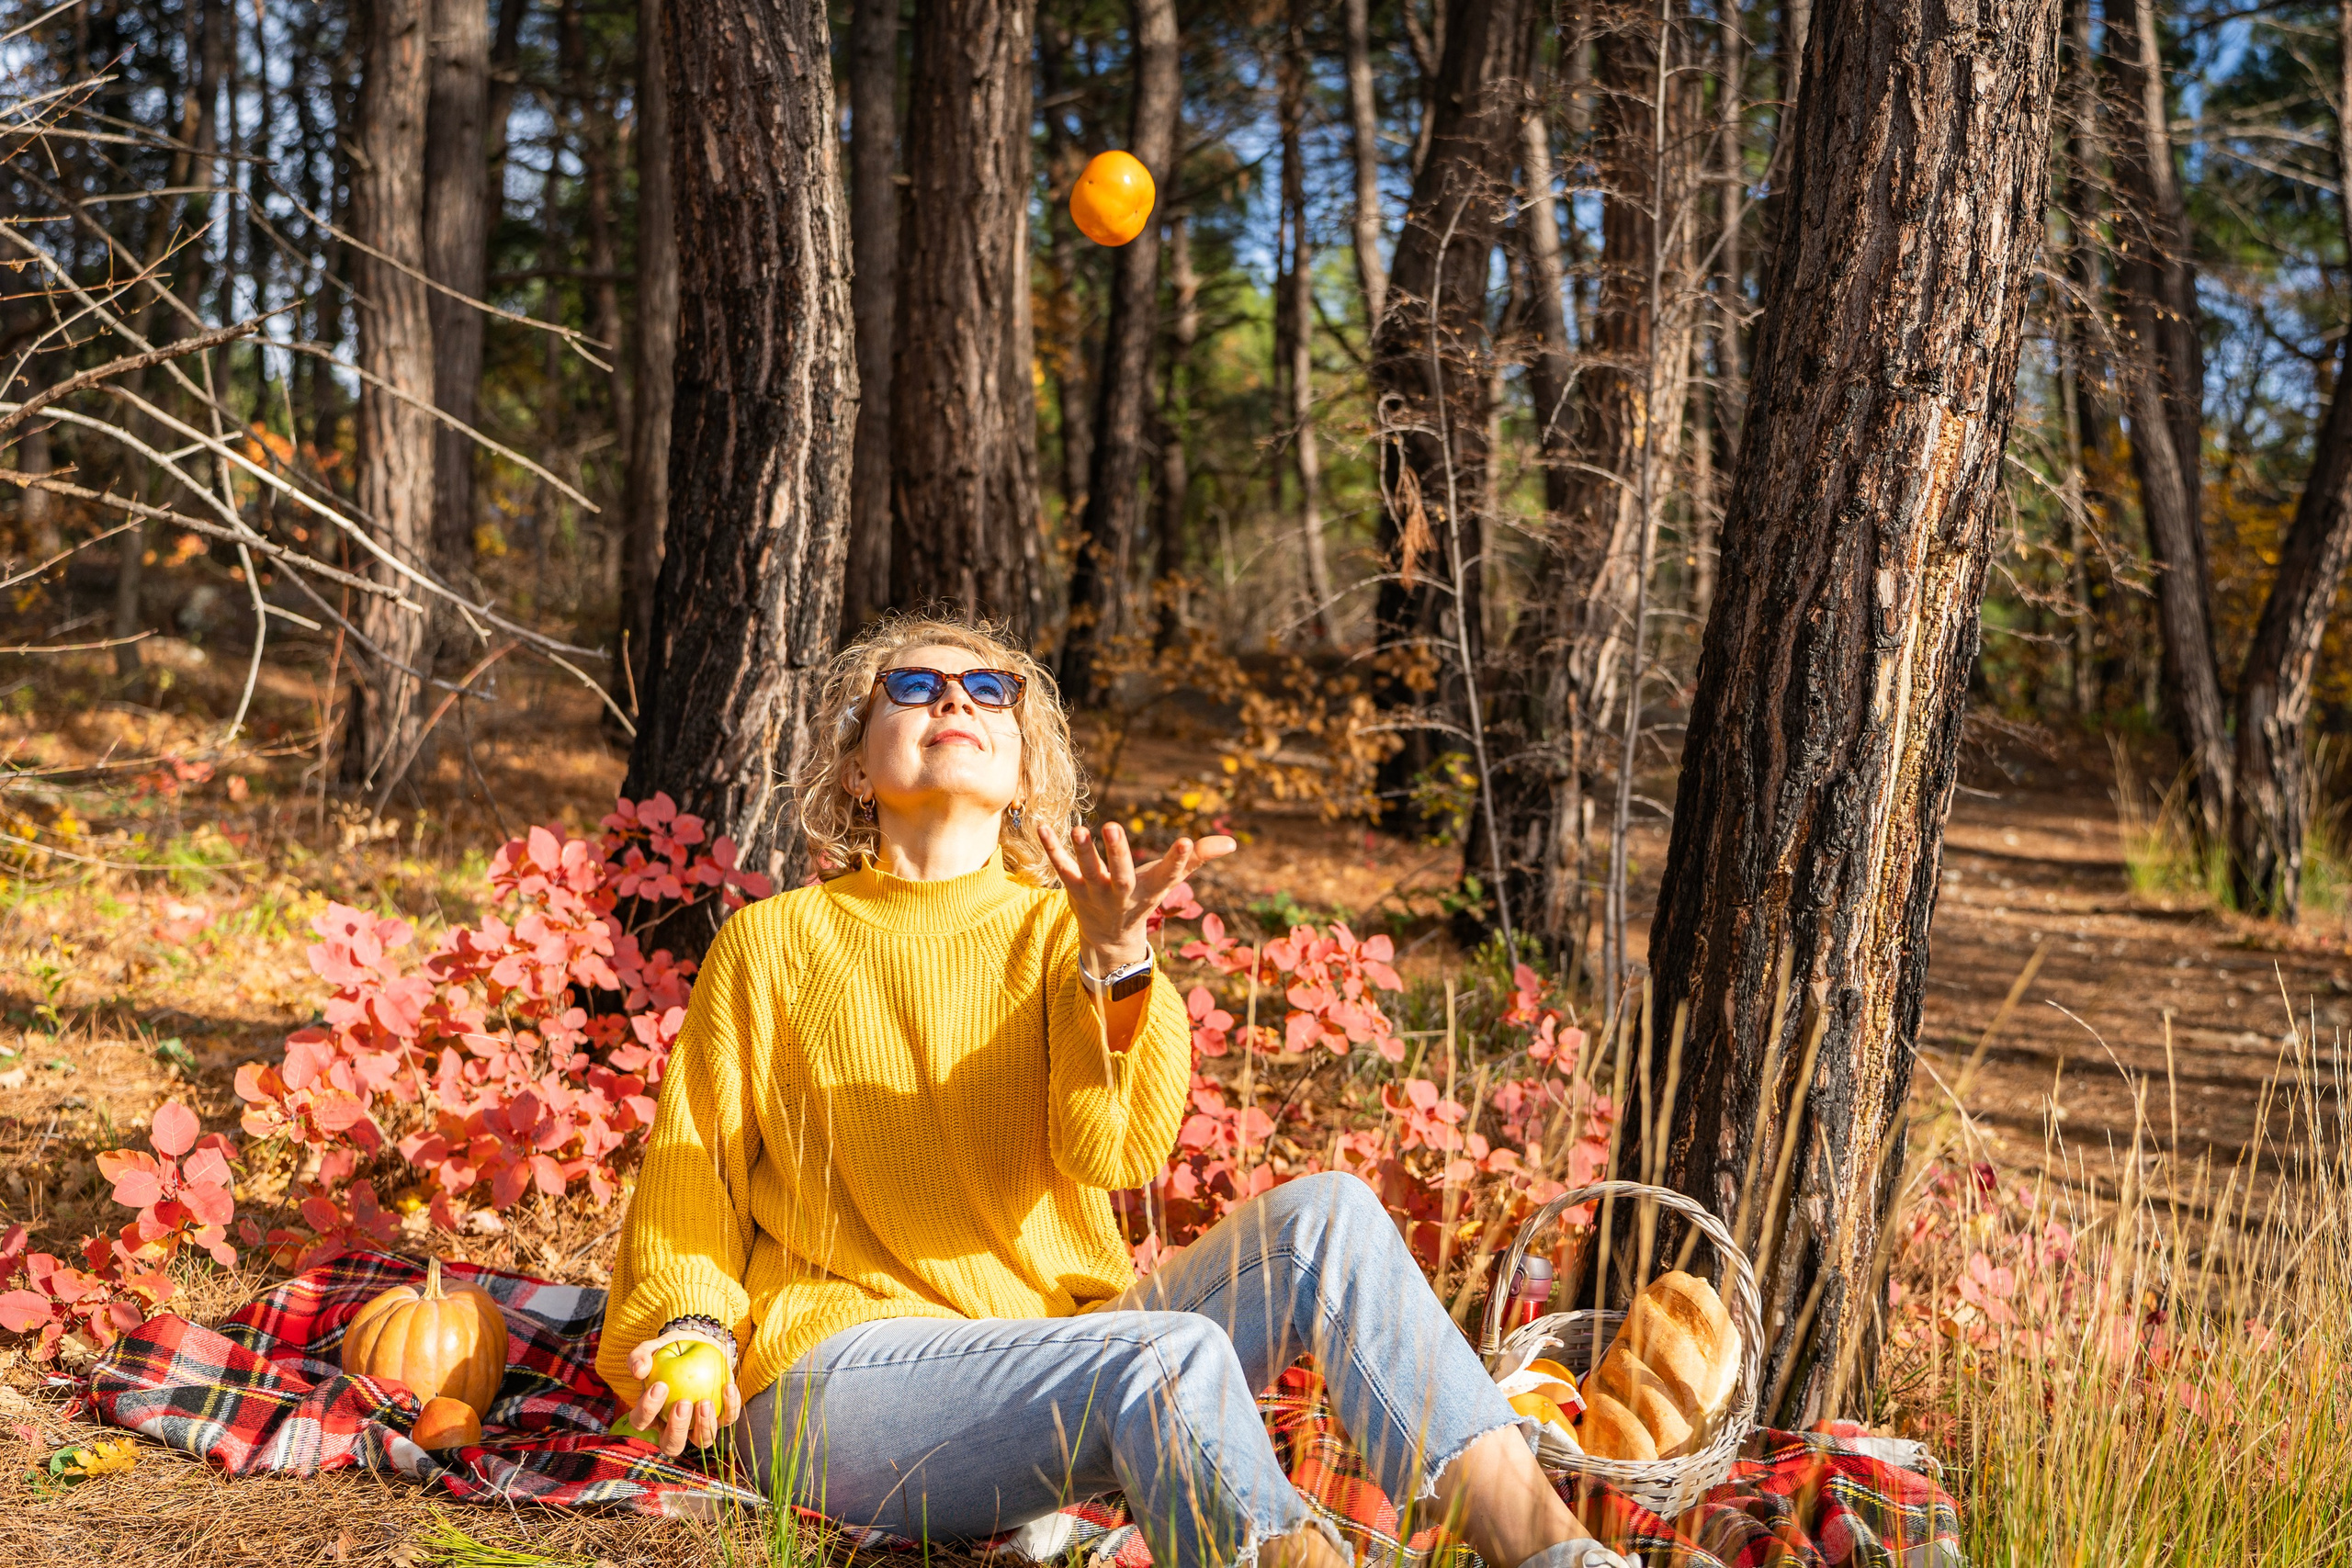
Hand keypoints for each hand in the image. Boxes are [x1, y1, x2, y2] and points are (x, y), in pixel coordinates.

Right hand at [626, 1329, 742, 1456]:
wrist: (699, 1344)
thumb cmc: (672, 1350)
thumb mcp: (654, 1348)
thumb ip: (641, 1357)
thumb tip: (639, 1371)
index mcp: (651, 1414)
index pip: (641, 1422)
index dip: (648, 1409)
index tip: (660, 1385)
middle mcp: (673, 1427)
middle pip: (671, 1445)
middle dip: (677, 1429)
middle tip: (683, 1403)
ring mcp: (698, 1426)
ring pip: (701, 1441)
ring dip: (704, 1425)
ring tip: (705, 1400)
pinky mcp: (721, 1416)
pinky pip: (727, 1419)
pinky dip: (730, 1406)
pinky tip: (728, 1387)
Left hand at [1037, 820, 1236, 970]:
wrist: (1109, 939)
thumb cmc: (1142, 897)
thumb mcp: (1168, 879)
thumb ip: (1198, 858)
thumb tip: (1231, 843)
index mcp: (1151, 889)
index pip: (1169, 874)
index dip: (1180, 860)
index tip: (1186, 842)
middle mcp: (1123, 893)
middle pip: (1121, 875)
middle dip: (1118, 853)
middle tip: (1112, 827)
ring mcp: (1095, 893)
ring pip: (1087, 872)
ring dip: (1082, 852)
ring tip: (1078, 829)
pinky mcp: (1073, 890)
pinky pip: (1061, 868)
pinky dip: (1051, 849)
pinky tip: (1042, 826)